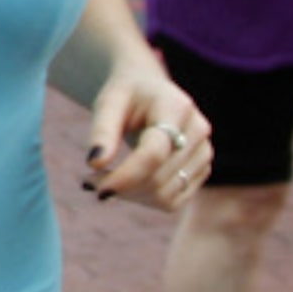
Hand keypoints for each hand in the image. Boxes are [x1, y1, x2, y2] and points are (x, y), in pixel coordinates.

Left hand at [82, 78, 212, 211]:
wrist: (150, 89)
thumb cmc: (126, 95)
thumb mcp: (108, 103)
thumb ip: (102, 131)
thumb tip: (95, 162)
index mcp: (175, 107)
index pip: (154, 153)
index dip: (126, 175)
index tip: (95, 187)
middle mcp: (197, 130)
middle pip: (158, 179)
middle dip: (120, 186)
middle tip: (88, 180)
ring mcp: (204, 152)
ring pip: (165, 196)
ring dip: (130, 195)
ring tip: (104, 179)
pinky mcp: (201, 171)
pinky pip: (171, 202)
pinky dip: (143, 200)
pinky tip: (125, 184)